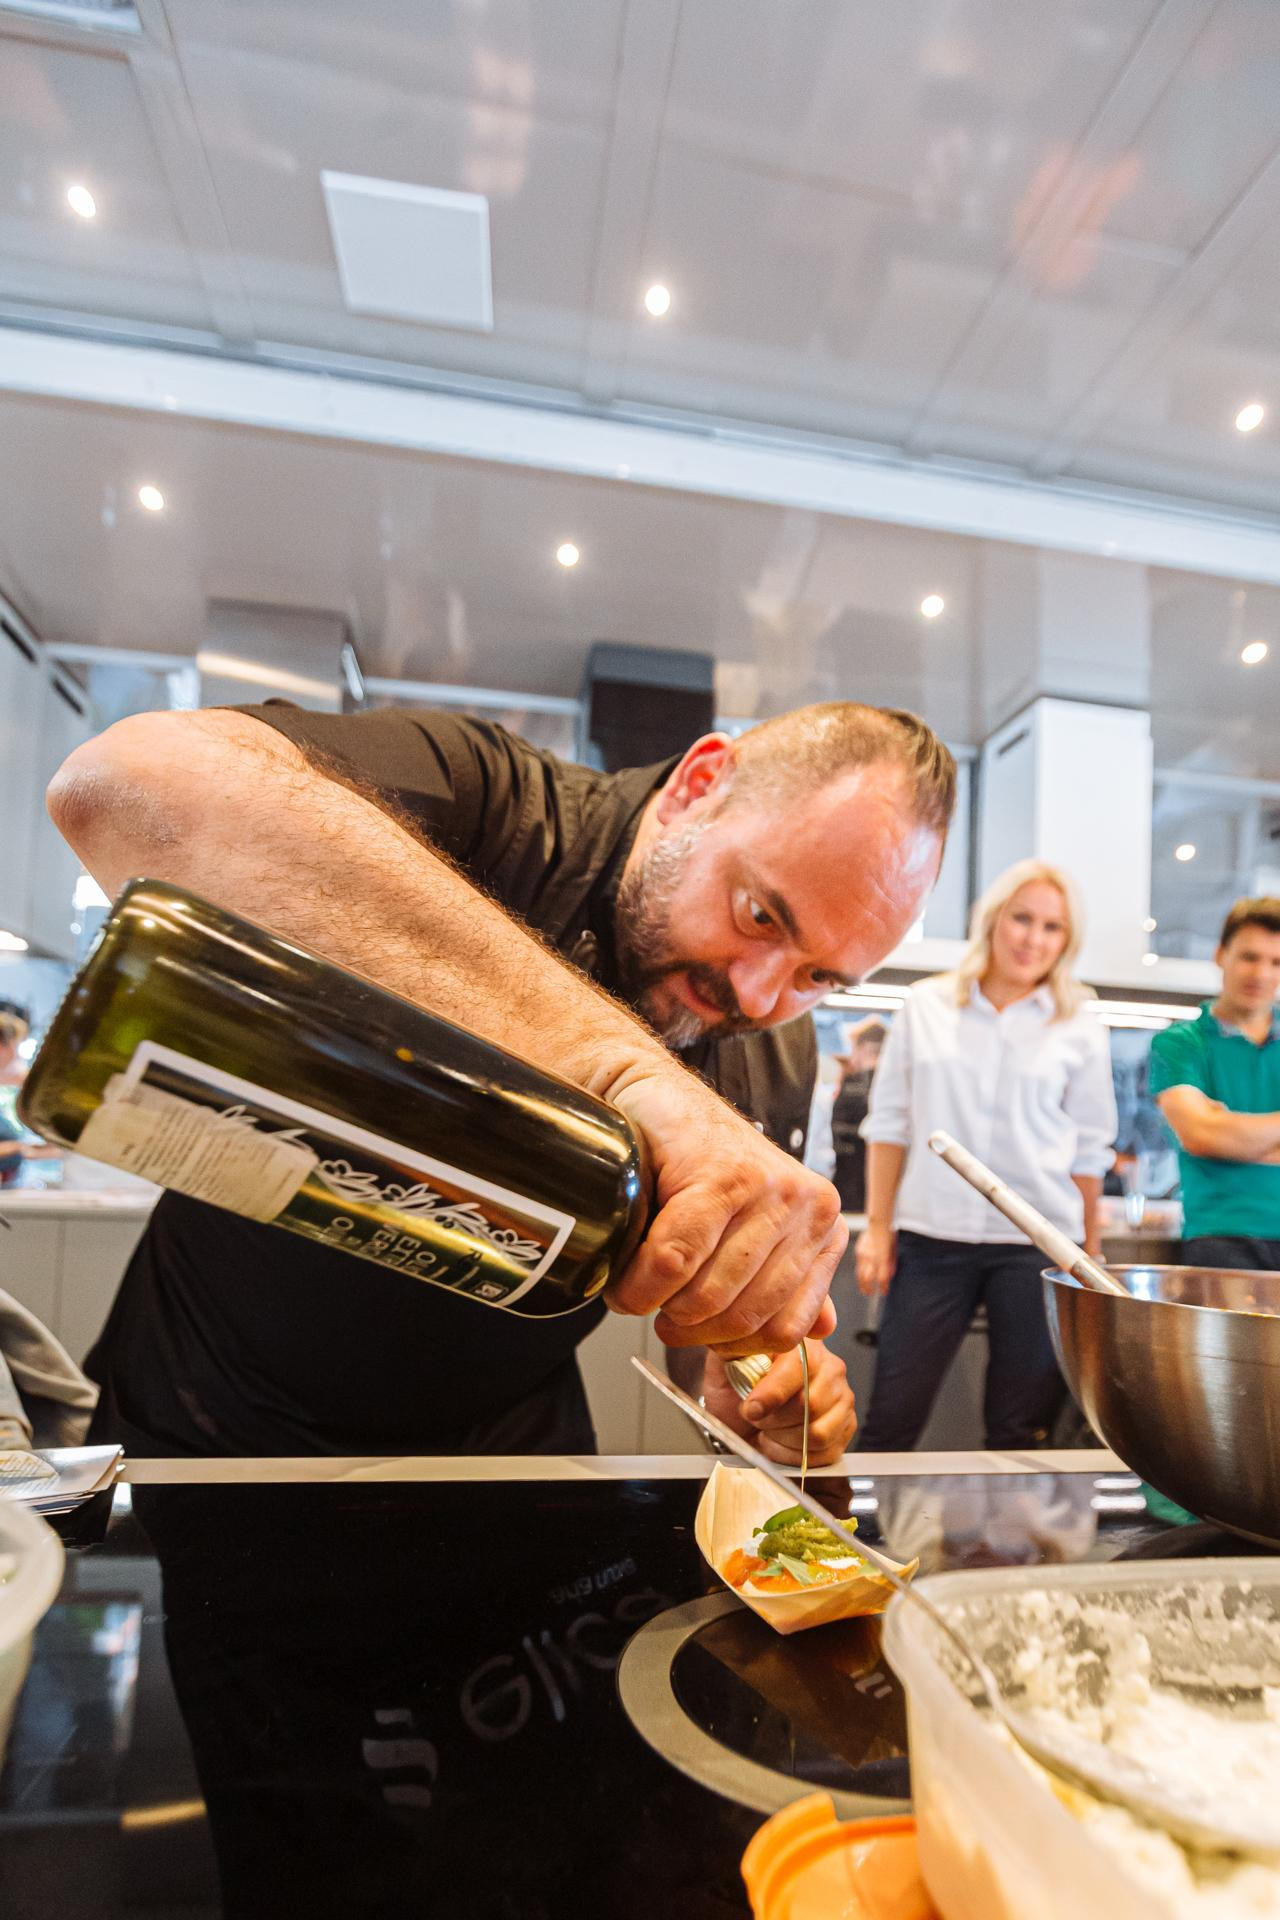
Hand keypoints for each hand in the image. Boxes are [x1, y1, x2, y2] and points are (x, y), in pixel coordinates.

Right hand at [606, 1069, 844, 1353]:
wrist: (654, 1096)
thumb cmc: (696, 1161)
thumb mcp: (753, 1221)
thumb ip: (790, 1278)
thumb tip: (822, 1329)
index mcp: (820, 1223)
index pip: (788, 1326)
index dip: (732, 1345)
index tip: (697, 1335)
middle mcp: (805, 1205)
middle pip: (745, 1316)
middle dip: (690, 1331)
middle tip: (659, 1318)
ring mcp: (766, 1188)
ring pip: (709, 1295)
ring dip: (659, 1309)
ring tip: (638, 1294)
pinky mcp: (721, 1176)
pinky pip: (674, 1261)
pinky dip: (640, 1284)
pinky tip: (626, 1282)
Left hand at [702, 1341, 856, 1465]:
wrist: (741, 1415)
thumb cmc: (736, 1389)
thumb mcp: (726, 1364)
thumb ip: (734, 1351)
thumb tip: (741, 1346)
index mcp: (802, 1344)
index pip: (798, 1369)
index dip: (772, 1394)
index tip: (752, 1409)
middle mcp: (830, 1368)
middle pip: (809, 1406)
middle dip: (774, 1420)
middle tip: (757, 1418)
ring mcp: (842, 1398)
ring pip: (817, 1433)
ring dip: (784, 1439)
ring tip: (770, 1429)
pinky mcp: (846, 1427)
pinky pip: (825, 1453)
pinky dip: (796, 1455)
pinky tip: (782, 1442)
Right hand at [855, 1222, 896, 1295]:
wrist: (878, 1223)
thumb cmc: (890, 1236)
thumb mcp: (894, 1250)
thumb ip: (891, 1263)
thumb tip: (889, 1275)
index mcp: (882, 1258)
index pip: (882, 1277)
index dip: (883, 1287)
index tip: (884, 1292)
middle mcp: (872, 1257)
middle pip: (868, 1278)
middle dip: (868, 1288)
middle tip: (870, 1293)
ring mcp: (863, 1254)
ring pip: (860, 1273)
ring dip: (862, 1283)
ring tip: (864, 1290)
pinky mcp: (858, 1251)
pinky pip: (858, 1264)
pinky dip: (860, 1272)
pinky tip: (862, 1276)